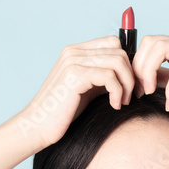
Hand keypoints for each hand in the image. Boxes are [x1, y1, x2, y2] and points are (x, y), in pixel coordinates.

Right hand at [13, 36, 134, 151]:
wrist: (38, 126)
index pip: (113, 43)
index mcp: (76, 52)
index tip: (130, 86)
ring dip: (127, 84)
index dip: (127, 63)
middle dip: (131, 74)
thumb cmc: (62, 113)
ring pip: (118, 61)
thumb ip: (103, 79)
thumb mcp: (87, 90)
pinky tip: (114, 105)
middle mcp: (74, 52)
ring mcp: (74, 61)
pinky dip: (118, 92)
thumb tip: (130, 76)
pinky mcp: (75, 75)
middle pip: (119, 50)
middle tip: (130, 96)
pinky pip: (110, 76)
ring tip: (122, 101)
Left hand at [131, 35, 168, 116]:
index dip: (136, 64)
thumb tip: (144, 79)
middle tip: (140, 92)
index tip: (135, 88)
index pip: (149, 44)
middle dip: (138, 68)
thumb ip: (165, 78)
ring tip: (150, 93)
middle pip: (150, 42)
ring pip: (160, 48)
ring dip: (149, 73)